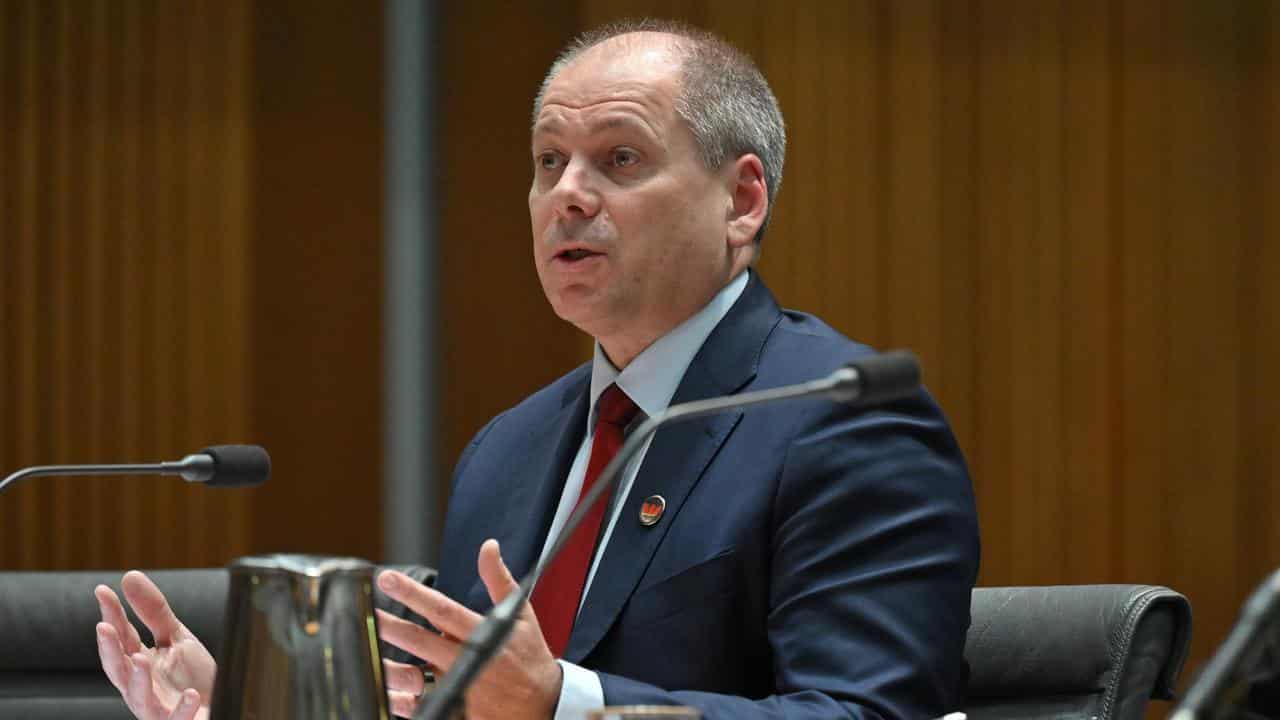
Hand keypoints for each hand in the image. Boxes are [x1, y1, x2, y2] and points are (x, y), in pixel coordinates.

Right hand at [94, 571, 216, 719]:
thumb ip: (153, 612)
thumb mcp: (176, 637)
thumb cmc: (194, 676)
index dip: (112, 615)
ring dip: (138, 680)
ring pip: (140, 698)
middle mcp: (142, 687)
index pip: (122, 637)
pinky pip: (176, 719)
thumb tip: (129, 577)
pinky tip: (191, 696)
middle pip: (119, 669)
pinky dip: (182, 710)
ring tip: (141, 659)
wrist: (223, 706)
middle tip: (104, 626)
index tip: (103, 591)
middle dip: (110, 650)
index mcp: (140, 663)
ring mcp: (158, 707)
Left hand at [375, 539, 562, 719]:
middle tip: (365, 612)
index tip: (388, 579)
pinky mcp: (456, 710)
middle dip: (389, 626)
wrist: (544, 706)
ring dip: (388, 666)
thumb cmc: (530, 657)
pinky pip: (422, 706)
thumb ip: (500, 580)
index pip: (441, 609)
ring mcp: (460, 689)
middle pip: (420, 642)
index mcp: (482, 635)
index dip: (413, 593)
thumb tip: (488, 546)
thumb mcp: (521, 615)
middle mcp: (467, 661)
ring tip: (364, 654)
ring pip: (415, 677)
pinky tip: (385, 691)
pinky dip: (402, 701)